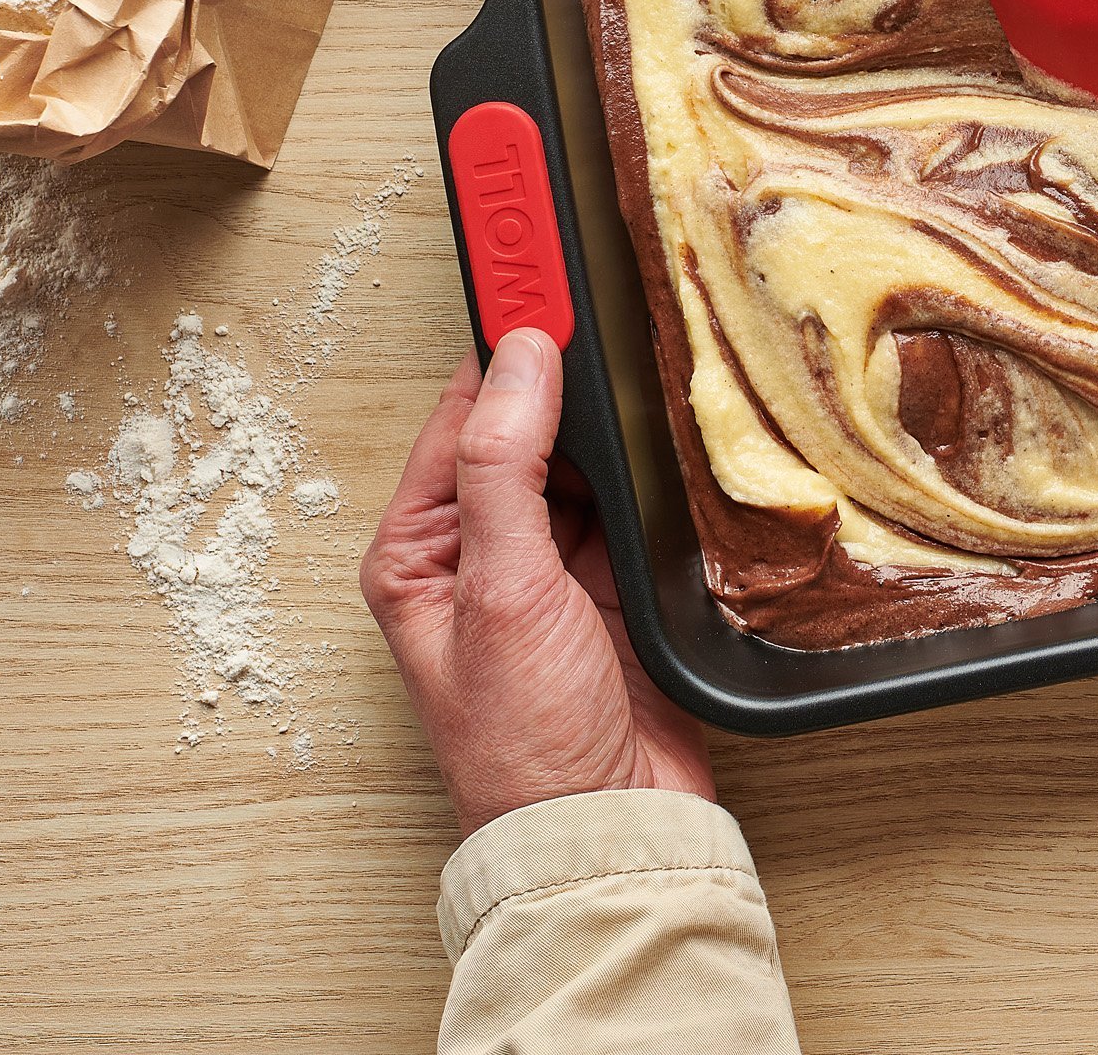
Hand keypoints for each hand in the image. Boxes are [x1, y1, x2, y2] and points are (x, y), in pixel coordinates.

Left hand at [360, 328, 715, 837]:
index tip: (540, 267)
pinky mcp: (614, 587)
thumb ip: (506, 468)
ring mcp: (550, 569)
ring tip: (650, 357)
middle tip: (609, 296)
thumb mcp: (500, 589)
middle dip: (567, 372)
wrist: (609, 831)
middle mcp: (478, 551)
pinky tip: (678, 438)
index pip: (464, 411)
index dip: (504, 339)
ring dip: (615, 423)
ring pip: (584, 462)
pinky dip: (654, 473)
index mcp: (418, 548)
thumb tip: (522, 357)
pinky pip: (633, 504)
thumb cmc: (524, 742)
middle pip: (527, 427)